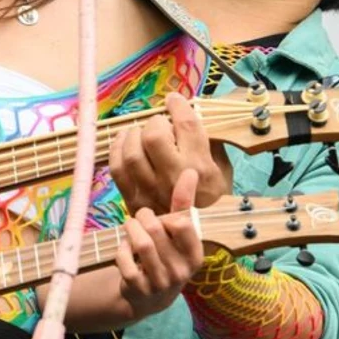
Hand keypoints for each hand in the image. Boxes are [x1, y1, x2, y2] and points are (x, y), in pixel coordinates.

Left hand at [110, 92, 232, 212]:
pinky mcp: (132, 199)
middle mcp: (173, 179)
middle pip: (154, 137)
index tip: (174, 100)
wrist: (193, 238)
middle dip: (155, 122)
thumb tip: (189, 112)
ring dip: (134, 134)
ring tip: (141, 131)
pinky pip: (117, 168)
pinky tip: (124, 140)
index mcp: (200, 167)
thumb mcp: (221, 167)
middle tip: (160, 123)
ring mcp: (150, 191)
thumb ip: (208, 140)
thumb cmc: (211, 198)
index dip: (178, 106)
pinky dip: (116, 149)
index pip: (187, 126)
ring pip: (131, 152)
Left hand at [114, 169, 204, 319]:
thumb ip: (184, 203)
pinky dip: (121, 249)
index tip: (164, 220)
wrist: (150, 297)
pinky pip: (125, 260)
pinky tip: (125, 250)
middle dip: (143, 217)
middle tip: (140, 219)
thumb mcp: (177, 233)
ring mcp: (160, 283)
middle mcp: (181, 271)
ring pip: (141, 243)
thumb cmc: (166, 255)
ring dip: (130, 229)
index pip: (184, 224)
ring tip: (130, 227)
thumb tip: (190, 171)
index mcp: (195, 255)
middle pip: (156, 229)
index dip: (167, 216)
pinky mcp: (139, 289)